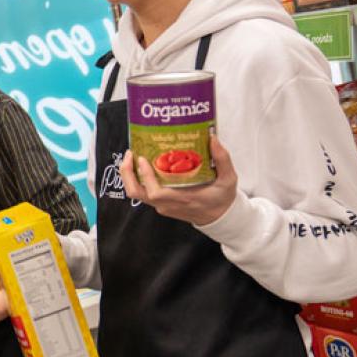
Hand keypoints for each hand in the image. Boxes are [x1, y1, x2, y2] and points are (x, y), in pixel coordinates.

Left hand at [121, 134, 238, 226]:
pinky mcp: (161, 204)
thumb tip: (213, 139)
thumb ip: (222, 159)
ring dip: (130, 175)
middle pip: (137, 193)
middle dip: (127, 174)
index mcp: (182, 199)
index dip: (145, 176)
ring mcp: (162, 205)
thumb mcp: (228, 179)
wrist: (220, 218)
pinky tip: (144, 163)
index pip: (155, 193)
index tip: (142, 159)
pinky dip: (139, 178)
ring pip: (137, 193)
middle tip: (131, 154)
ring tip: (133, 156)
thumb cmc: (222, 199)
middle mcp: (167, 204)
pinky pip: (144, 192)